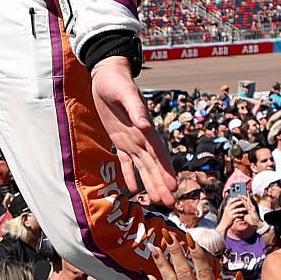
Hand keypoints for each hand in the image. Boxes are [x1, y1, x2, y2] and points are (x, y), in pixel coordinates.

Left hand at [90, 57, 176, 206]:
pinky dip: (130, 175)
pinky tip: (134, 189)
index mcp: (146, 127)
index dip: (166, 170)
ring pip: (143, 166)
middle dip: (162, 183)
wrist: (106, 76)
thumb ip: (135, 109)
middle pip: (154, 165)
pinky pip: (125, 161)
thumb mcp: (125, 93)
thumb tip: (145, 125)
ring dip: (150, 183)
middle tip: (170, 204)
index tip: (174, 186)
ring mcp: (131, 140)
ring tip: (158, 201)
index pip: (159, 153)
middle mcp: (142, 137)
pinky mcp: (118, 140)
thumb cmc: (117, 82)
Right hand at [216, 193, 248, 236]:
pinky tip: (244, 214)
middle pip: (234, 204)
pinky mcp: (232, 217)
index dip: (235, 199)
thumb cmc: (226, 218)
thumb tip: (232, 203)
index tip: (239, 197)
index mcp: (226, 207)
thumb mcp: (226, 212)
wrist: (223, 225)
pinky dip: (241, 214)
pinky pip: (238, 215)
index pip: (230, 201)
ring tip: (246, 208)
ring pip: (237, 209)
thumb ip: (229, 207)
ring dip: (242, 208)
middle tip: (244, 201)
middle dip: (239, 202)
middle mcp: (227, 209)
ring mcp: (229, 213)